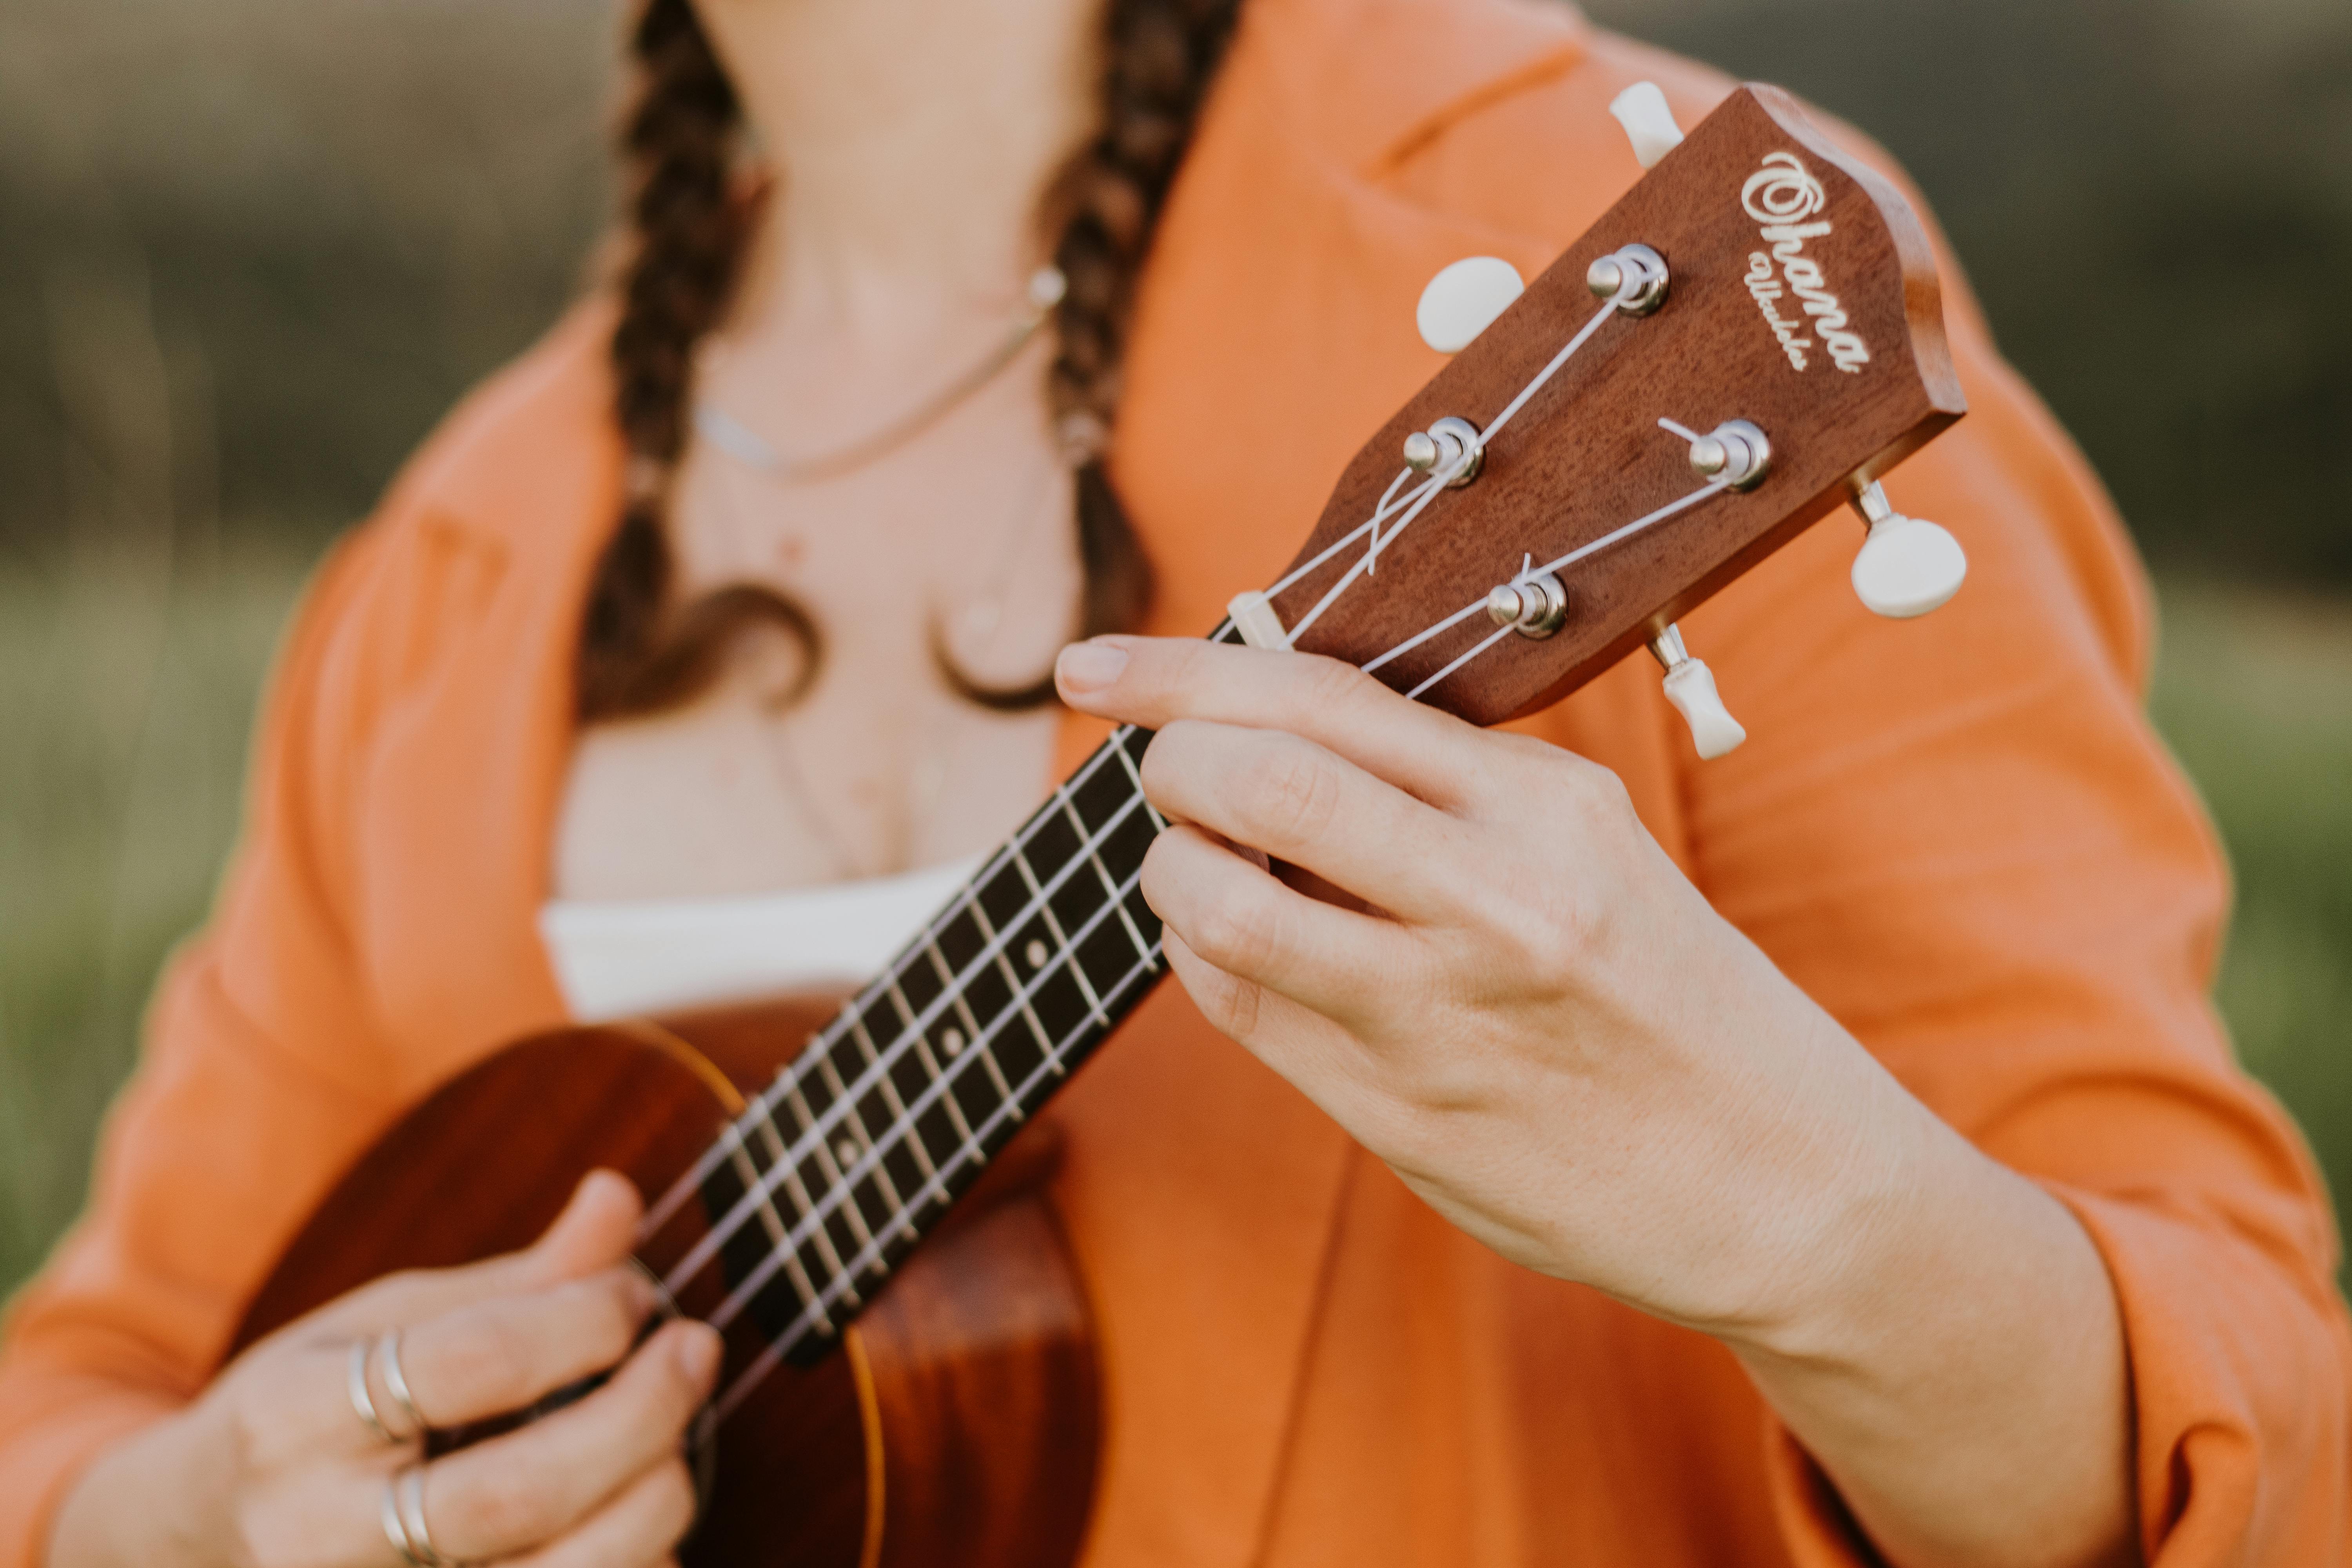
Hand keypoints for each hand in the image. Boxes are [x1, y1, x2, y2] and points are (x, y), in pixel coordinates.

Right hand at [50, 1172, 720, 1567]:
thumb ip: (516, 1279)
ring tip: (683, 1444)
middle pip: (516, 1492)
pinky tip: (650, 1528)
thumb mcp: (384, 1322)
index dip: (582, 1319)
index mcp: (294, 1417)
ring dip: (648, 1506)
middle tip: (697, 1351)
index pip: (474, 1362)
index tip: (635, 1292)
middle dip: (638, 1416)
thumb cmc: (315, 1411)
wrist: (193, 1539)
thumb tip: (621, 1198)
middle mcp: (315, 1534)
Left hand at [1056, 635, 2133, 1567]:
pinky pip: (1242, 1009)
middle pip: (1256, 783)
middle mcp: (1497, 896)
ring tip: (1196, 866)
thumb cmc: (1669, 997)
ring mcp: (1443, 1011)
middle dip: (1168, 766)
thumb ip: (1443, 791)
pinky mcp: (1402, 1112)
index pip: (1321, 696)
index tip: (1092, 667)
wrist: (1783, 1179)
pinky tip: (1231, 948)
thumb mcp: (1587, 848)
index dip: (1179, 671)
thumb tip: (1266, 731)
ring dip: (1172, 871)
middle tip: (1160, 775)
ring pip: (1223, 905)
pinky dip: (1202, 960)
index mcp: (1546, 805)